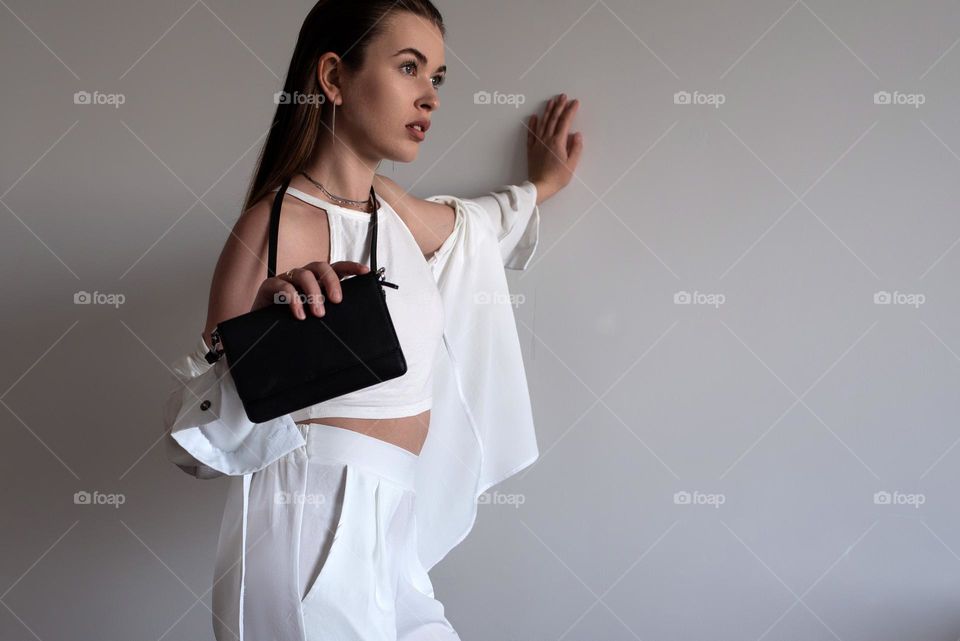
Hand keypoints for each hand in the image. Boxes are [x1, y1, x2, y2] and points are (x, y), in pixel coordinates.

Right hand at [250, 261, 369, 318]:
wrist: (261, 334)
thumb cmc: (291, 324)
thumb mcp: (314, 319)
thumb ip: (329, 316)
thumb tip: (349, 325)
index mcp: (317, 282)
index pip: (336, 268)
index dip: (351, 266)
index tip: (365, 271)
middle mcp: (303, 277)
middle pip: (321, 267)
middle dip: (331, 281)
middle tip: (337, 301)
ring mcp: (286, 279)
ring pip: (304, 274)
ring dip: (313, 293)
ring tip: (318, 313)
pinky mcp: (270, 287)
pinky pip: (283, 286)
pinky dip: (294, 299)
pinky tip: (299, 314)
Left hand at [526, 93, 583, 202]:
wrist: (540, 186)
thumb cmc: (557, 177)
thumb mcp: (571, 164)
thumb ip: (575, 148)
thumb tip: (577, 134)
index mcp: (558, 142)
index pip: (565, 122)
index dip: (570, 111)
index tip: (575, 102)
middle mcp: (547, 139)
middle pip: (553, 119)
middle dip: (559, 106)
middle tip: (563, 96)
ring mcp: (538, 143)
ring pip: (542, 123)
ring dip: (547, 111)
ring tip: (551, 101)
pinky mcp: (531, 149)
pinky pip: (531, 134)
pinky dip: (532, 124)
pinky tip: (534, 117)